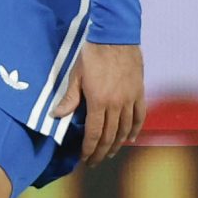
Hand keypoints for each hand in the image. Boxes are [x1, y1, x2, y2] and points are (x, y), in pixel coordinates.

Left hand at [66, 42, 144, 166]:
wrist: (115, 36)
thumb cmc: (91, 54)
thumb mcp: (75, 75)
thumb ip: (69, 98)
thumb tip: (57, 116)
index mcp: (98, 102)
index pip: (94, 134)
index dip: (90, 149)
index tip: (86, 159)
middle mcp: (116, 104)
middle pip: (110, 135)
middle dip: (102, 151)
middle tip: (96, 162)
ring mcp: (130, 99)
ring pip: (125, 129)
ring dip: (117, 143)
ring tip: (111, 153)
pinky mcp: (139, 92)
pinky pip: (139, 115)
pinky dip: (136, 129)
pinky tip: (130, 138)